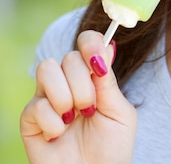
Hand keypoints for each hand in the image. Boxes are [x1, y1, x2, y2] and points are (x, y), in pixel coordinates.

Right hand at [20, 30, 136, 163]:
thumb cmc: (112, 147)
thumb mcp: (120, 111)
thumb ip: (109, 82)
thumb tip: (108, 46)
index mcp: (93, 78)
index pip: (86, 44)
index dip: (91, 43)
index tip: (98, 59)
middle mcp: (69, 84)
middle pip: (68, 57)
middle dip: (83, 82)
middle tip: (90, 107)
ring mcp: (48, 100)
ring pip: (47, 69)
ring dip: (66, 96)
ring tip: (74, 118)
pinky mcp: (29, 121)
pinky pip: (35, 105)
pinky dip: (52, 121)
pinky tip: (59, 135)